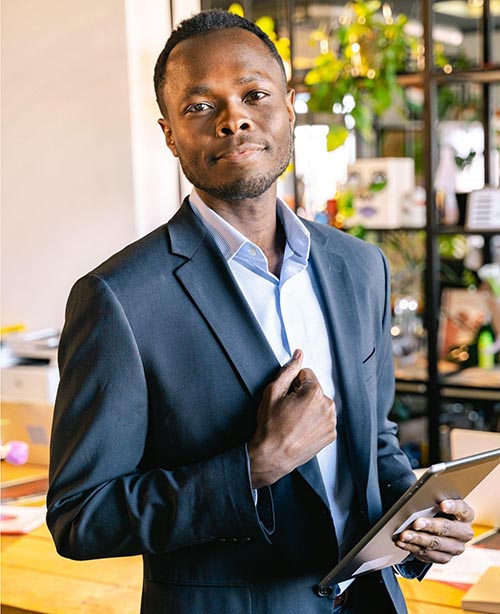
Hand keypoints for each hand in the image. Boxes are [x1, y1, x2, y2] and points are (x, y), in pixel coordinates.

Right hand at [248, 349, 335, 488]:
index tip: (286, 397)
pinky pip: (324, 419)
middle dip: (302, 395)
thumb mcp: (273, 392)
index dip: (293, 384)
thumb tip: (298, 354)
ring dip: (310, 408)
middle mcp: (328, 406)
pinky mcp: (331, 434)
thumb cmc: (270, 425)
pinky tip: (301, 429)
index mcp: (314, 392)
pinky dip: (314, 421)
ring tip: (294, 421)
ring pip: (320, 404)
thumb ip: (288, 369)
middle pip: (314, 389)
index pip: (306, 374)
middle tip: (288, 410)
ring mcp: (331, 422)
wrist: (273, 455)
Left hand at [395, 499, 473, 563]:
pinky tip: (402, 543)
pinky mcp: (445, 557)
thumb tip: (418, 499)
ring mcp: (456, 548)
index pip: (462, 510)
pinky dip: (412, 547)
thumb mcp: (437, 502)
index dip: (453, 507)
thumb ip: (433, 500)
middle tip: (416, 523)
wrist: (438, 527)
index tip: (442, 505)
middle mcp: (464, 533)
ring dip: (417, 539)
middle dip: (430, 526)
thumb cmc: (436, 509)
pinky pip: (427, 554)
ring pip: (435, 544)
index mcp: (466, 515)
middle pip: (447, 529)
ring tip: (404, 535)